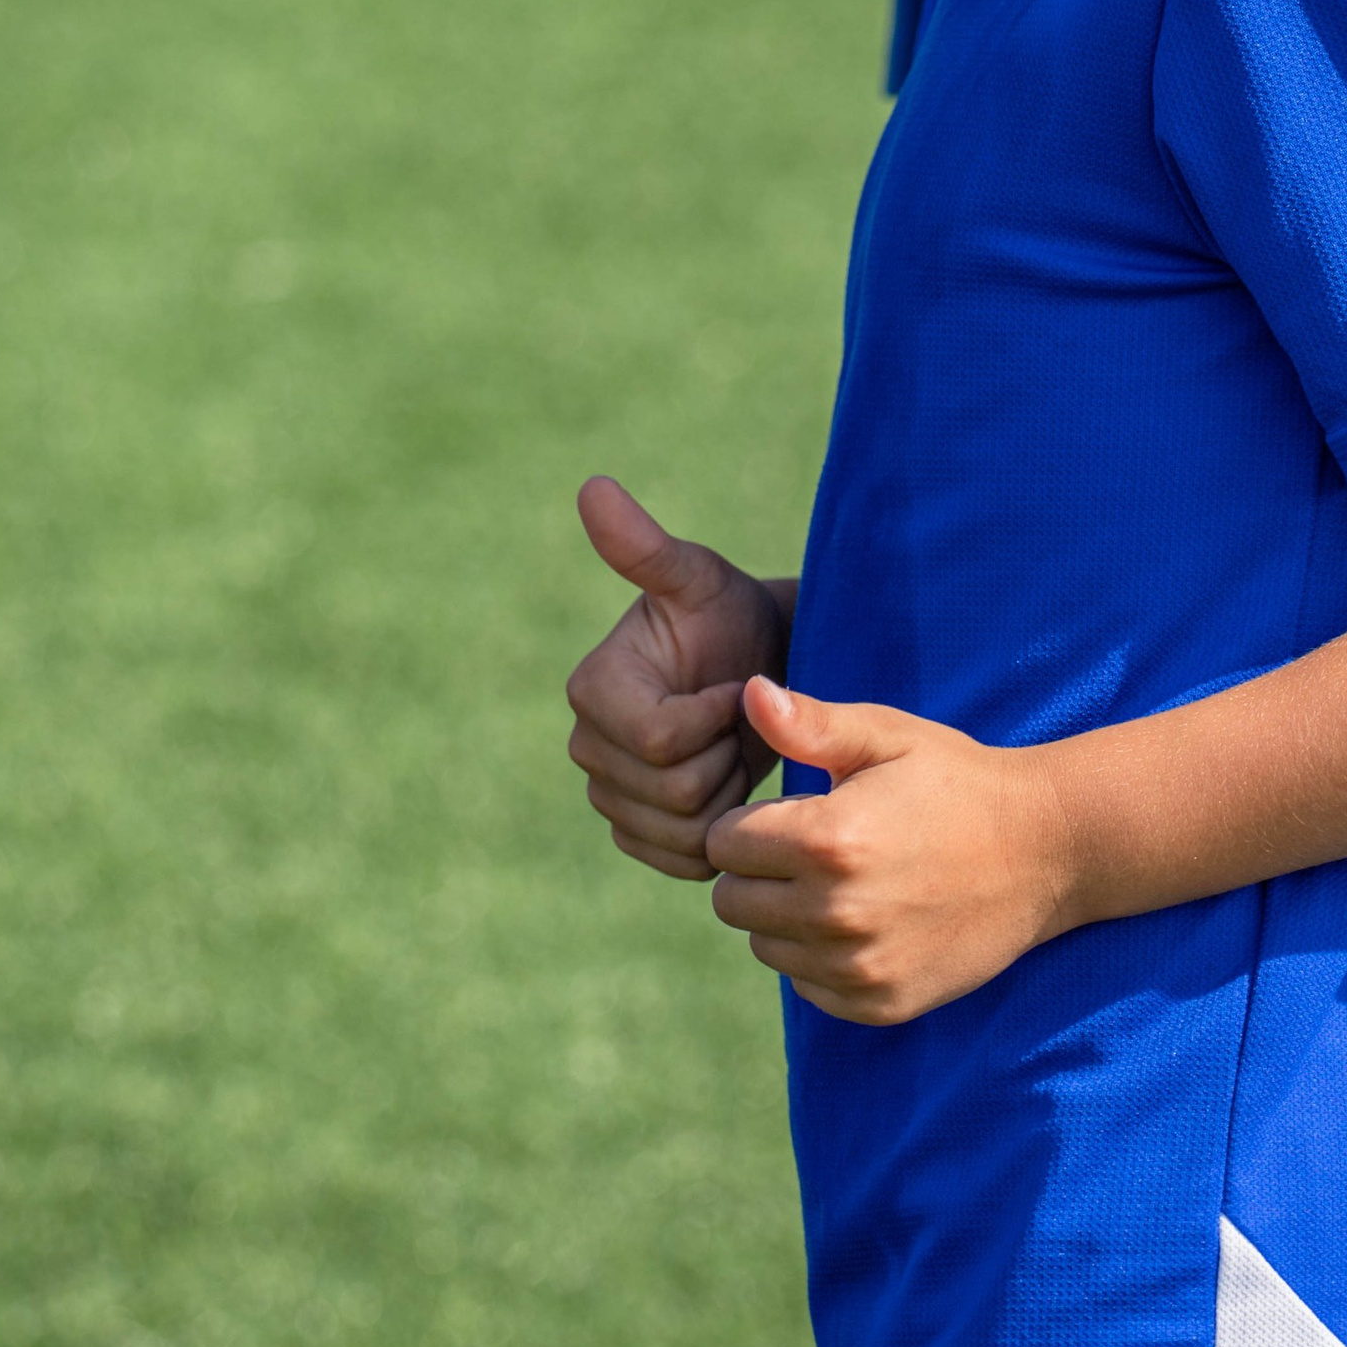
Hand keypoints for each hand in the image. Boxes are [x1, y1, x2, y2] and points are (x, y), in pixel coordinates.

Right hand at [567, 477, 788, 879]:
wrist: (759, 672)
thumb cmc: (733, 618)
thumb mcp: (699, 580)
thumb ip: (645, 547)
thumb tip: (592, 486)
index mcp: (593, 689)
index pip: (659, 740)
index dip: (715, 717)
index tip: (738, 685)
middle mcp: (587, 747)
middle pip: (674, 792)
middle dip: (726, 755)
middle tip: (741, 719)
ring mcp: (609, 797)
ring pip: (683, 831)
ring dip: (729, 793)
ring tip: (736, 748)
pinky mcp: (637, 836)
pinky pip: (682, 861)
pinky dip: (719, 833)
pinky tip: (729, 787)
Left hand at [706, 676, 1078, 1023]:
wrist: (1045, 851)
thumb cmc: (956, 782)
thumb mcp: (887, 737)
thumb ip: (809, 723)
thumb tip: (748, 693)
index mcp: (826, 840)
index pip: (722, 844)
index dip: (750, 823)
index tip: (792, 814)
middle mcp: (835, 913)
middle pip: (731, 902)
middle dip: (759, 871)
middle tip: (812, 850)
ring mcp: (859, 966)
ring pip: (764, 946)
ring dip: (785, 917)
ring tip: (842, 883)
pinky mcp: (879, 1003)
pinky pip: (806, 986)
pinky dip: (819, 958)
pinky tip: (865, 921)